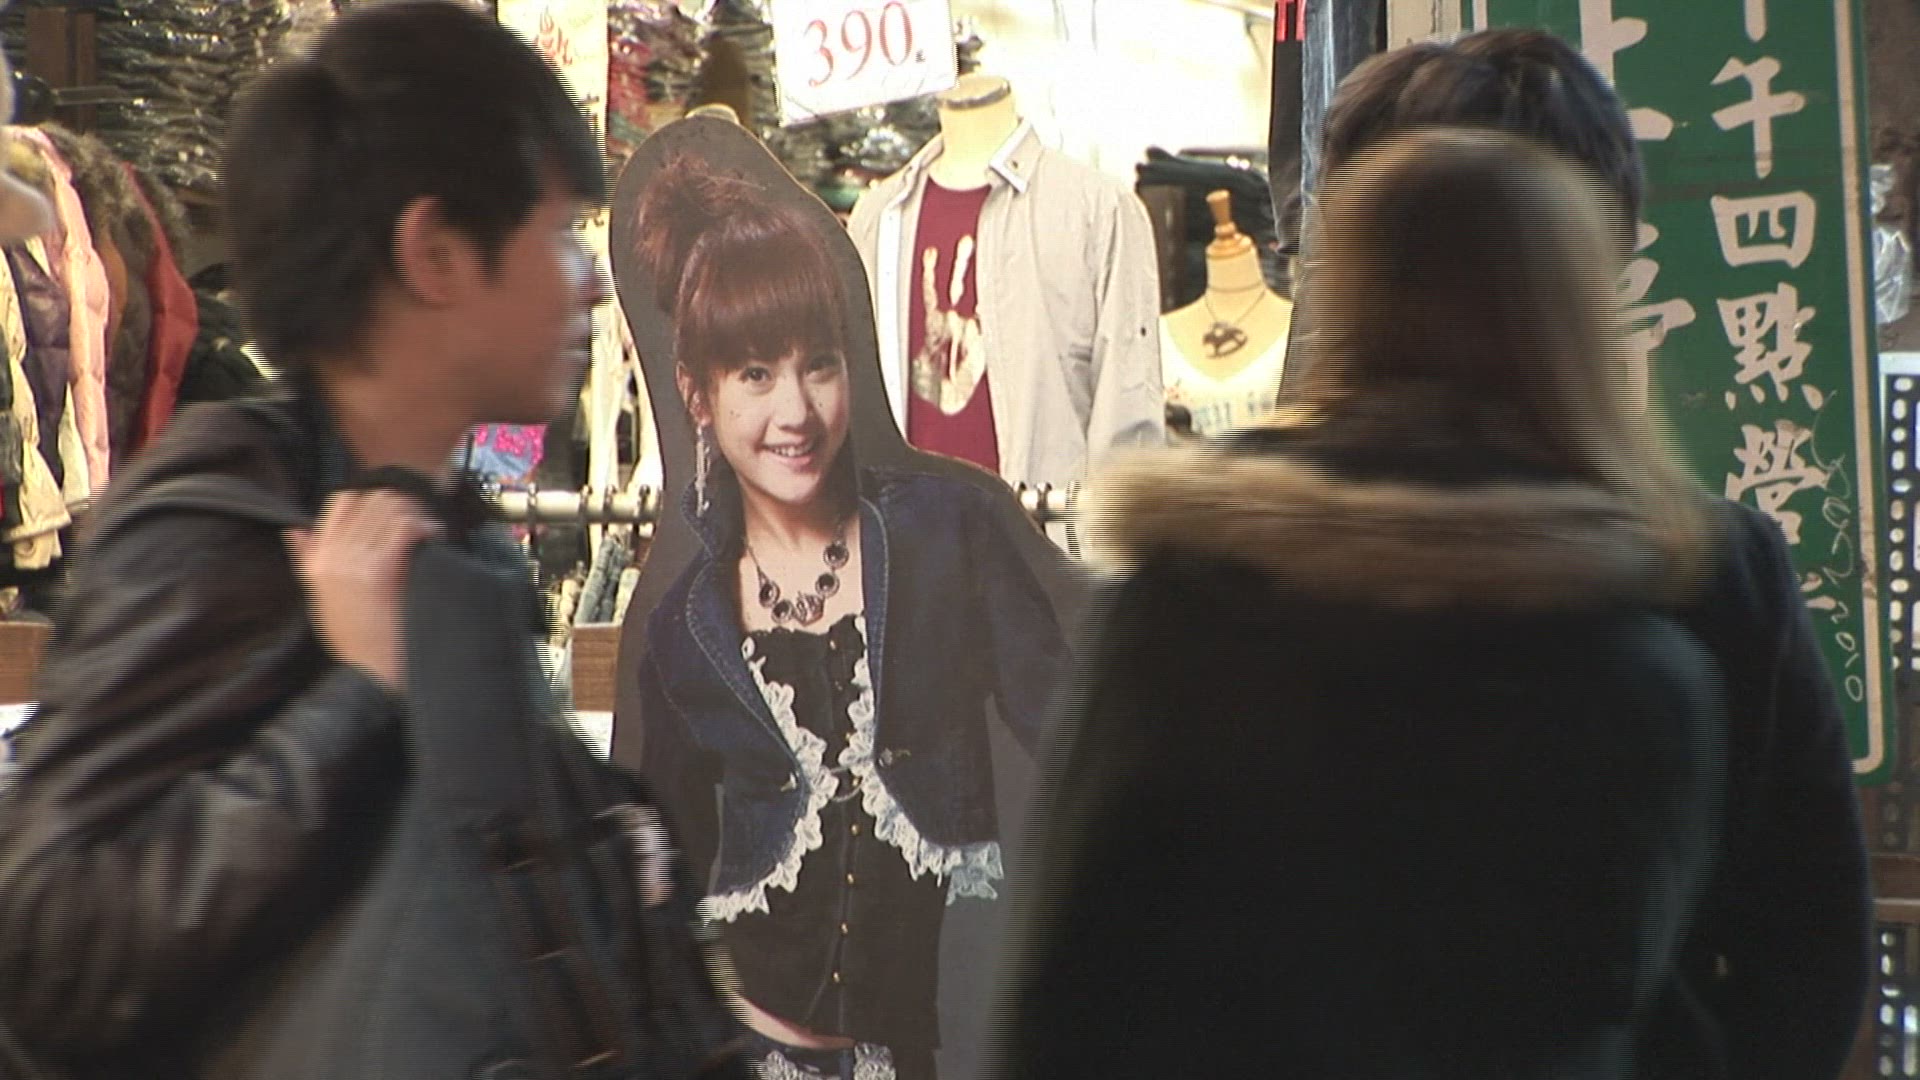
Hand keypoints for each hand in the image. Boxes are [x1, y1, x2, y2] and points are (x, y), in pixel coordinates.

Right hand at [284, 490, 441, 694]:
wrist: (368, 668)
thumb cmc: (353, 636)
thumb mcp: (320, 596)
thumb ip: (307, 559)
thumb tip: (293, 530)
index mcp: (317, 559)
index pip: (341, 501)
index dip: (372, 500)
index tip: (393, 515)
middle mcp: (331, 555)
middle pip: (370, 500)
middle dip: (402, 505)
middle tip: (419, 521)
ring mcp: (353, 561)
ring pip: (390, 509)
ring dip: (417, 514)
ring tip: (429, 530)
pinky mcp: (378, 571)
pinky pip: (404, 528)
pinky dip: (425, 526)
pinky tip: (435, 537)